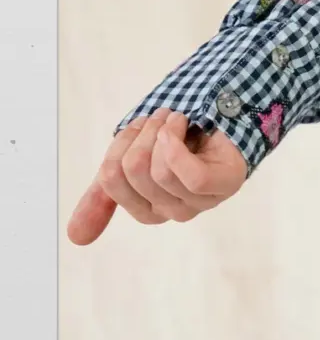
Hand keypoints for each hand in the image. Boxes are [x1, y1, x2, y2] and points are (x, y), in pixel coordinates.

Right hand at [67, 108, 247, 245]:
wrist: (226, 101)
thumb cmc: (180, 131)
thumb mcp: (134, 156)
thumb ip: (107, 190)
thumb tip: (74, 238)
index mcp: (150, 205)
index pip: (111, 182)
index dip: (119, 147)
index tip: (137, 127)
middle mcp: (175, 209)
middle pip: (132, 173)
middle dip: (141, 134)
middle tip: (161, 116)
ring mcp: (203, 199)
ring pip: (159, 172)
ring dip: (162, 131)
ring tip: (177, 117)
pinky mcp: (226, 182)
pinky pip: (189, 177)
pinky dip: (178, 143)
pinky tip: (182, 124)